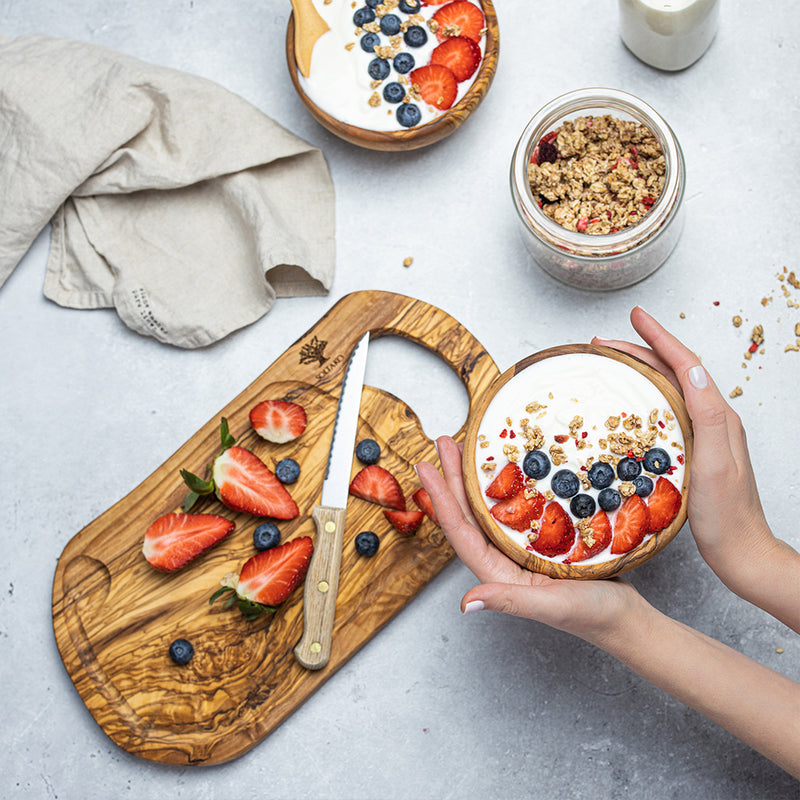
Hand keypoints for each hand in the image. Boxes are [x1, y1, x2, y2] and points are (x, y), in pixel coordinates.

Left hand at [416, 435, 646, 648]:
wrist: (625, 618)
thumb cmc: (592, 616)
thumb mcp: (550, 605)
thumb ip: (509, 601)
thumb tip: (465, 604)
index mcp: (496, 573)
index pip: (460, 530)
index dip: (441, 497)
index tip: (425, 466)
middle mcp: (501, 558)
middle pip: (468, 513)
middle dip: (452, 477)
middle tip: (442, 442)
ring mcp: (519, 548)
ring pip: (488, 508)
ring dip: (473, 478)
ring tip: (464, 447)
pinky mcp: (539, 539)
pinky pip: (514, 508)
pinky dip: (505, 486)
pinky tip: (506, 467)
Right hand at [596, 307, 799, 630]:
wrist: (740, 551)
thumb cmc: (726, 515)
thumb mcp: (714, 463)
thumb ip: (707, 414)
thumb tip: (691, 368)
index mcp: (717, 415)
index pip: (684, 363)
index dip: (658, 337)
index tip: (634, 315)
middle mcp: (711, 418)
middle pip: (672, 372)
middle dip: (639, 350)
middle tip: (602, 343)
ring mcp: (701, 434)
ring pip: (665, 389)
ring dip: (638, 370)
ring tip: (608, 364)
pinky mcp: (690, 450)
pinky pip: (662, 411)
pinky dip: (641, 398)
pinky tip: (624, 406)